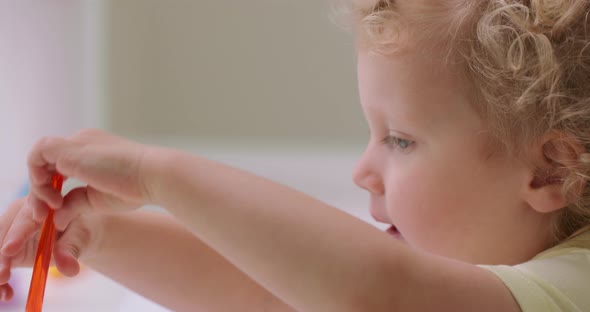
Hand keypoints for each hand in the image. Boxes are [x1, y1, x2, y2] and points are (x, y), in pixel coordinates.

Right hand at [0, 196, 103, 301]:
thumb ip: (70, 252)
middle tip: (3, 277)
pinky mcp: (8, 246)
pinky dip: (1, 279)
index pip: (24, 220)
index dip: (16, 235)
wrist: (77, 233)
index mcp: (38, 206)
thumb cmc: (79, 229)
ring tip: (3, 286)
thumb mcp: (78, 238)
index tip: (9, 250)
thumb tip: (71, 270)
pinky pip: (1, 261)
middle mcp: (18, 215)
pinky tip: (6, 293)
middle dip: (1, 257)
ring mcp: (10, 230)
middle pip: (3, 235)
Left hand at [27, 129, 151, 230]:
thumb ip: (75, 204)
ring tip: (47, 210)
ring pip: (39, 159)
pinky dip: (36, 176)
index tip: (56, 211)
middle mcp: (82, 143)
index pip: (59, 166)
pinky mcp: (69, 147)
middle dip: (40, 192)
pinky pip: (37, 154)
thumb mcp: (97, 199)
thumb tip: (56, 219)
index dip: (51, 189)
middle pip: (47, 164)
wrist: (153, 175)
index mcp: (92, 152)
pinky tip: (51, 197)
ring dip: (37, 187)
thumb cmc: (136, 188)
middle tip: (42, 216)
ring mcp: (76, 142)